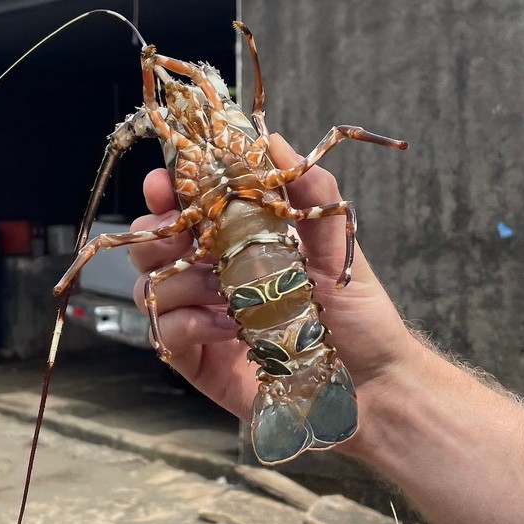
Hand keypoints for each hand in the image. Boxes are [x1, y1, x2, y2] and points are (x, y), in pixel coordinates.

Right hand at [128, 135, 413, 442]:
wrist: (373, 381)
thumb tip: (273, 142)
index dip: (166, 192)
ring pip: (151, 288)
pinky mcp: (199, 361)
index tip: (164, 183)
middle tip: (178, 235)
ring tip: (222, 290)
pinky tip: (225, 326)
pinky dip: (187, 323)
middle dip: (154, 232)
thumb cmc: (357, 313)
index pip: (185, 208)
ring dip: (177, 280)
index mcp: (238, 242)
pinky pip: (165, 335)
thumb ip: (309, 191)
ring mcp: (202, 319)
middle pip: (151, 245)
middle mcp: (212, 277)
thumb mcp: (337, 243)